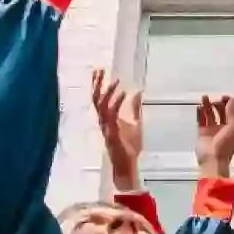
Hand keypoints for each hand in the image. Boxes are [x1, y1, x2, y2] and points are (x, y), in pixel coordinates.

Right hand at [91, 71, 143, 191]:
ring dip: (108, 93)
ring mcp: (107, 127)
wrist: (129, 164)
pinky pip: (112, 116)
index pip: (99, 98)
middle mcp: (104, 121)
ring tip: (115, 81)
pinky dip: (117, 103)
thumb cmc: (130, 146)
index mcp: (107, 118)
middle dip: (96, 85)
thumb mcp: (136, 122)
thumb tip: (138, 91)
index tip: (100, 70)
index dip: (98, 84)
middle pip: (96, 100)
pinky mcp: (112, 133)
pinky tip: (124, 94)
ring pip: (102, 107)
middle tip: (99, 70)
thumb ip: (135, 108)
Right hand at [195, 94, 233, 180]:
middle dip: (218, 104)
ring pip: (210, 114)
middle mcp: (224, 128)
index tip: (225, 97)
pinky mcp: (203, 133)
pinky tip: (199, 106)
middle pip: (222, 111)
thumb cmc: (226, 145)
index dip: (230, 103)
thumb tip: (231, 100)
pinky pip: (201, 120)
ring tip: (204, 98)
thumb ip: (232, 112)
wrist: (213, 160)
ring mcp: (213, 130)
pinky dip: (200, 113)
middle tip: (214, 100)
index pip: (233, 111)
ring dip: (208, 105)